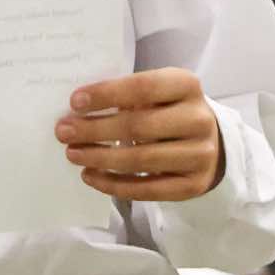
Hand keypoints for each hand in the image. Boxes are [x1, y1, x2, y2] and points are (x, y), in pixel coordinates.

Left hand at [55, 68, 223, 200]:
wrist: (210, 142)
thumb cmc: (169, 110)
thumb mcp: (157, 93)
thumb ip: (126, 96)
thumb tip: (78, 111)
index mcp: (187, 85)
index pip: (143, 87)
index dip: (107, 94)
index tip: (75, 102)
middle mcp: (199, 119)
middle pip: (139, 126)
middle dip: (95, 129)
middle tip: (64, 131)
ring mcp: (201, 155)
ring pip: (142, 159)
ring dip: (101, 158)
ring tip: (73, 154)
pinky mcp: (194, 185)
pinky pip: (148, 189)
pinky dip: (114, 184)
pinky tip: (91, 176)